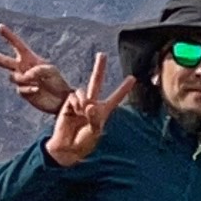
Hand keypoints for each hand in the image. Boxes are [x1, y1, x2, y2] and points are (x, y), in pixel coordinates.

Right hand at [0, 25, 73, 116]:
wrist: (60, 100)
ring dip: (25, 79)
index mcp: (30, 59)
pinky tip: (38, 90)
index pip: (17, 45)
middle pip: (1, 60)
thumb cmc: (57, 81)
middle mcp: (22, 68)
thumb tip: (23, 76)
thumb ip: (36, 70)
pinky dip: (29, 88)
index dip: (8, 36)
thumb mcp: (50, 70)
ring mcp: (21, 80)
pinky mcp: (22, 92)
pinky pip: (20, 88)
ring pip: (13, 77)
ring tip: (38, 82)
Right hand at [46, 51, 135, 166]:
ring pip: (84, 90)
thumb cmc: (84, 141)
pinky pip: (74, 96)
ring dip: (84, 99)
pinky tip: (75, 110)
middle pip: (97, 82)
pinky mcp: (69, 104)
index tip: (132, 77)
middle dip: (99, 68)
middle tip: (101, 54)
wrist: (67, 147)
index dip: (123, 88)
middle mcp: (92, 104)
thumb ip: (95, 118)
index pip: (116, 97)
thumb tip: (89, 105)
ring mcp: (80, 103)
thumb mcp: (95, 131)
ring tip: (83, 111)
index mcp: (103, 111)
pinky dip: (76, 102)